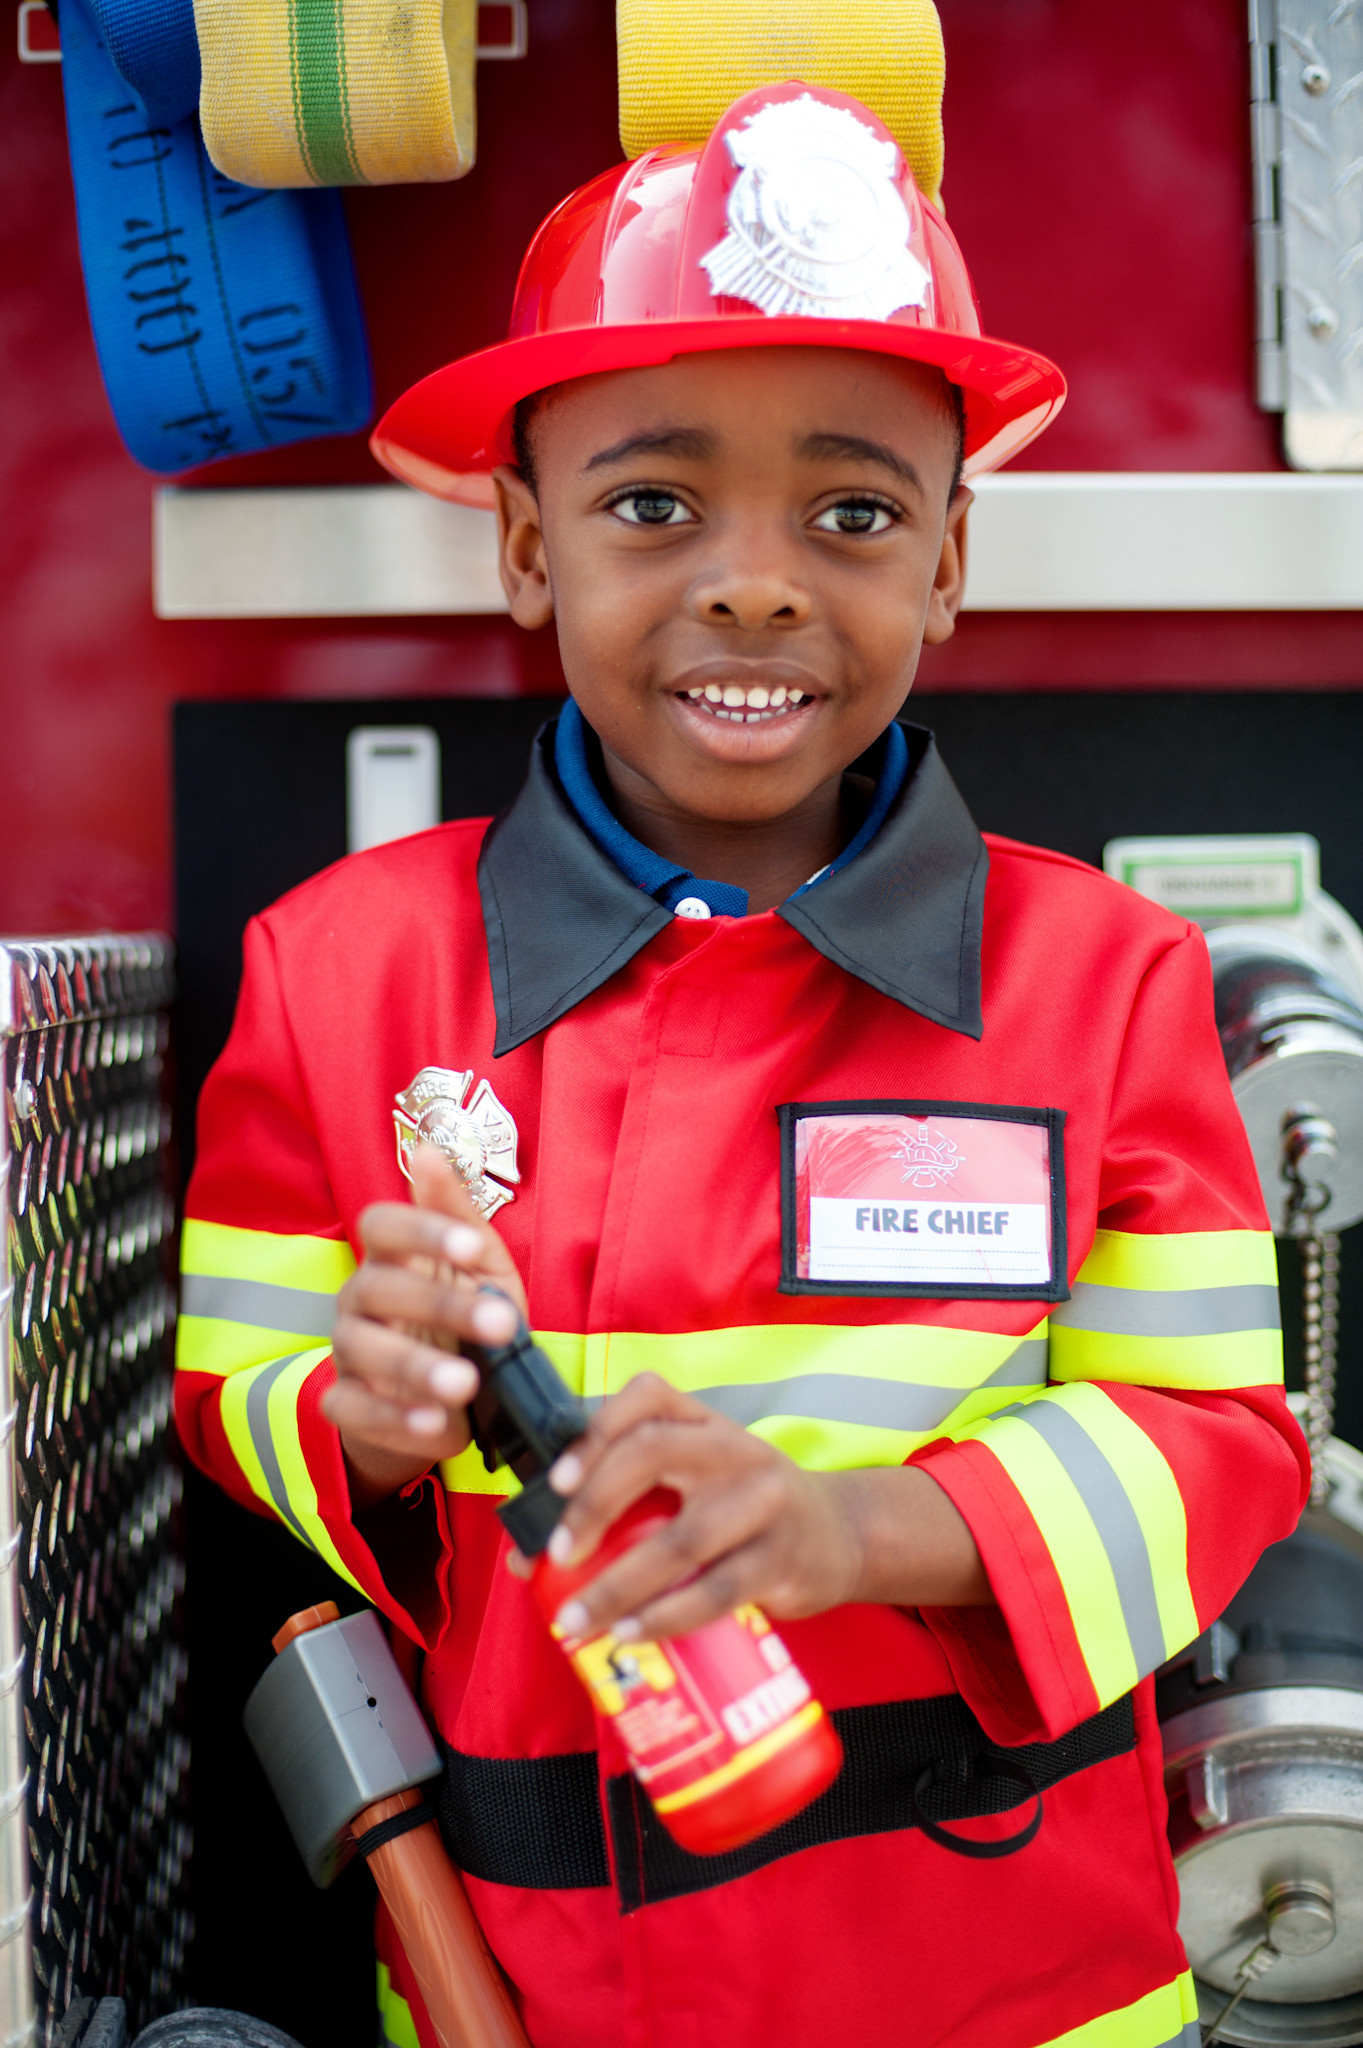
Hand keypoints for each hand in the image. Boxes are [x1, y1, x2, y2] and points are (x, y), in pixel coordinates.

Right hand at [323, 1144, 526, 1506]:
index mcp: (391, 1257)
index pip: (381, 1225)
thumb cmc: (465, 1324)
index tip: (472, 1246)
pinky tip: (439, 1426)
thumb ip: (458, 1215)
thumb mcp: (479, 1269)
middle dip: (440, 1306)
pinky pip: (355, 1410)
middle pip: (378, 1288)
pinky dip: (396, 1421)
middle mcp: (360, 1298)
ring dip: (416, 1369)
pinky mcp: (345, 1405)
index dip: (422, 1230)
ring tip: (465, 1385)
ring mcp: (347, 1351)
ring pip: (364, 1351)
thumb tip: (427, 1151)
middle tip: (500, 1326)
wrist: (450, 1404)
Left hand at [522, 1373, 991, 1639]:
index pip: (647, 1397)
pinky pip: (715, 1591)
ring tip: (578, 1618)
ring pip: (680, 1538)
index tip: (557, 1479)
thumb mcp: (697, 1480)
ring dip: (617, 1584)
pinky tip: (631, 1633)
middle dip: (594, 1504)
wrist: (838, 1535)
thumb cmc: (743, 1508)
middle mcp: (734, 1449)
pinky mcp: (781, 1558)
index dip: (596, 1430)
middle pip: (653, 1453)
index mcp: (704, 1422)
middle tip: (559, 1552)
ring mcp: (763, 1501)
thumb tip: (529, 1555)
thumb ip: (626, 1502)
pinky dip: (665, 1617)